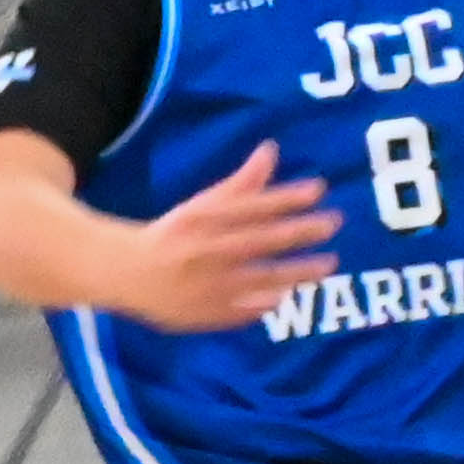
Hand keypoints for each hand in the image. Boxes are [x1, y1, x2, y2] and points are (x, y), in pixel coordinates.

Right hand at [110, 143, 336, 332]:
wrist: (129, 274)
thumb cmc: (174, 234)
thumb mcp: (203, 206)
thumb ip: (240, 183)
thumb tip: (272, 150)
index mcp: (204, 219)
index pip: (252, 205)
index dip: (287, 197)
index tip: (319, 189)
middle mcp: (208, 250)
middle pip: (262, 239)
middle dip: (301, 231)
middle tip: (334, 223)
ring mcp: (208, 284)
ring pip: (259, 277)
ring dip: (297, 271)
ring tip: (328, 263)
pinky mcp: (206, 312)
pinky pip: (242, 309)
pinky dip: (265, 302)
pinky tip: (288, 295)